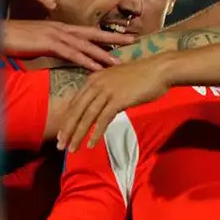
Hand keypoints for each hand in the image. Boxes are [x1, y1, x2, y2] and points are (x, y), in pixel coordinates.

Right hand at [0, 20, 134, 70]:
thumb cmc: (12, 39)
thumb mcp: (35, 43)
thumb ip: (49, 47)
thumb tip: (59, 53)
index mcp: (58, 28)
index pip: (86, 31)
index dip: (105, 35)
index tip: (121, 37)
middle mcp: (61, 28)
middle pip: (93, 33)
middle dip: (114, 38)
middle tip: (134, 40)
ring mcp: (55, 34)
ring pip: (85, 44)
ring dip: (103, 53)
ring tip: (119, 61)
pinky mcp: (49, 43)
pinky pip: (72, 53)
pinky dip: (86, 61)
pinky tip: (97, 68)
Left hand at [56, 55, 172, 150]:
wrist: (159, 70)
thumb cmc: (141, 77)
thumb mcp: (116, 82)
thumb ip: (104, 93)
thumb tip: (97, 108)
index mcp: (93, 79)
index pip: (75, 102)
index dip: (67, 119)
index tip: (61, 133)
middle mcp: (96, 84)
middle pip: (77, 110)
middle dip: (67, 129)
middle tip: (60, 145)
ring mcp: (106, 91)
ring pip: (87, 116)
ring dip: (78, 135)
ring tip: (72, 149)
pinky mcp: (118, 100)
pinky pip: (103, 119)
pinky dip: (96, 133)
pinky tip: (91, 144)